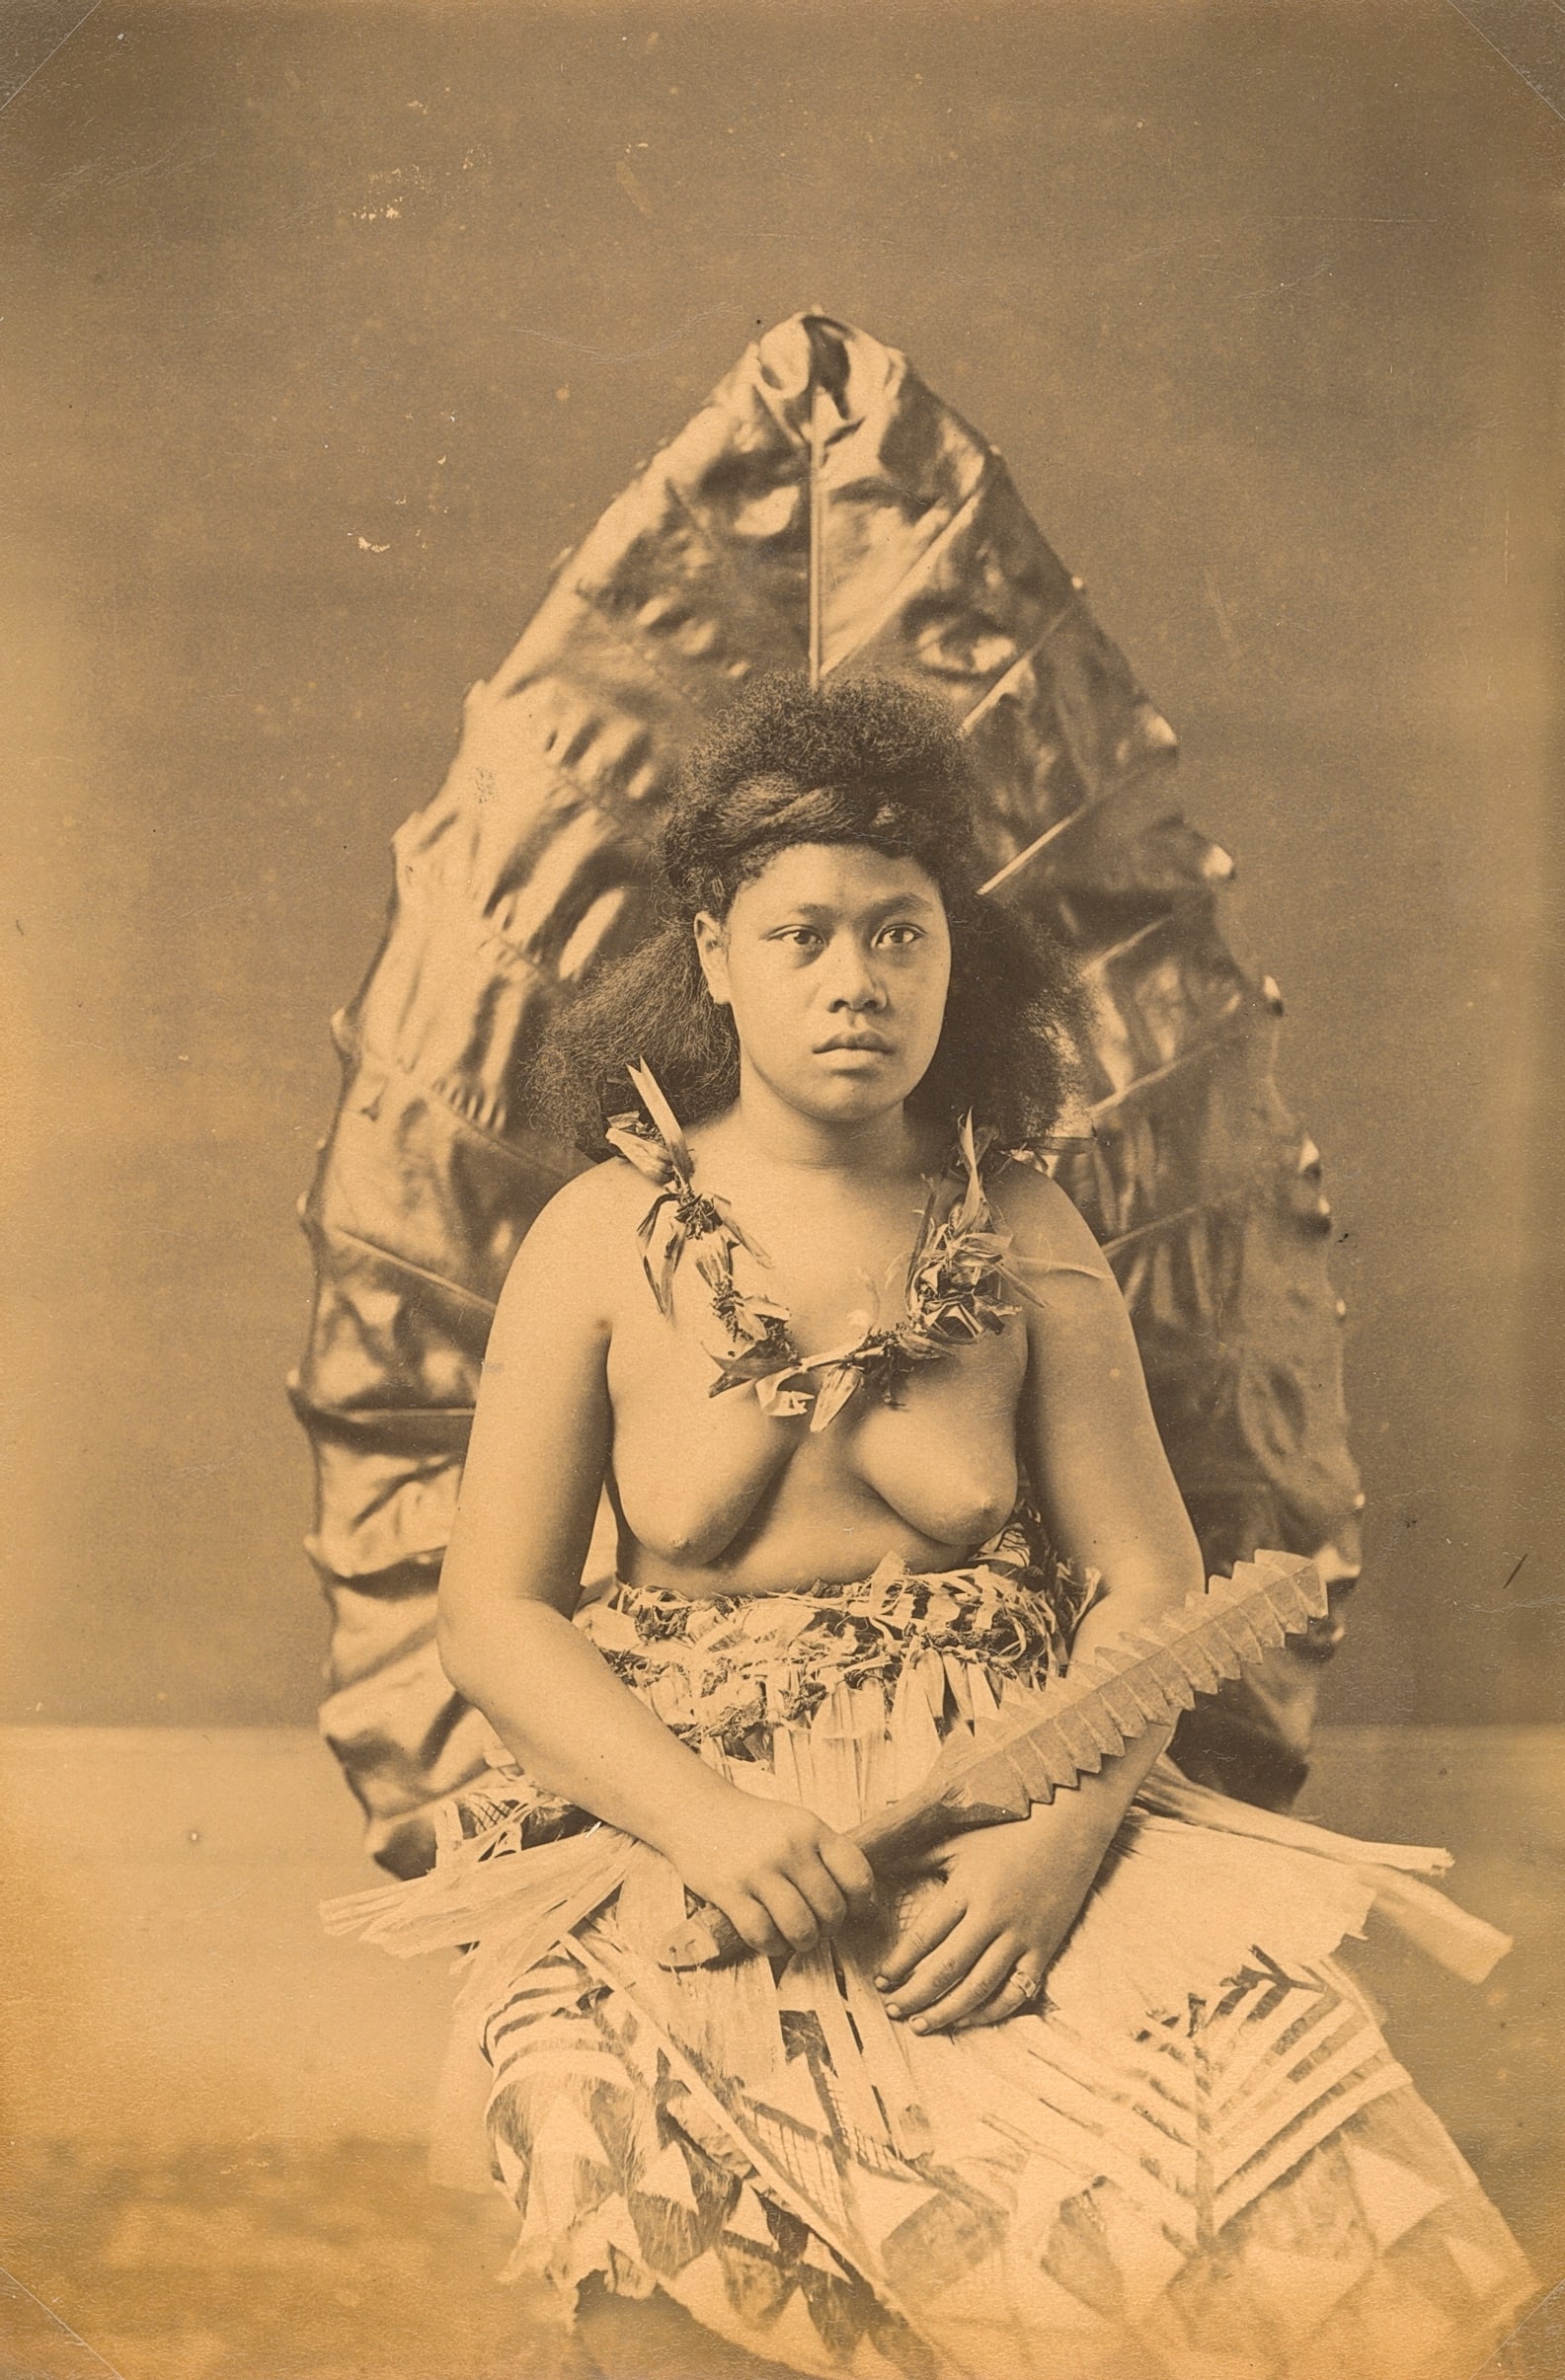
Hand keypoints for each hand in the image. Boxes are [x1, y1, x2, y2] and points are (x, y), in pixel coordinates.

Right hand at [663, 1788, 875, 1957]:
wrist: (697, 1811)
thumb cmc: (755, 1826)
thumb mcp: (797, 1824)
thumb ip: (826, 1857)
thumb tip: (864, 1907)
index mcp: (811, 1828)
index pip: (857, 1875)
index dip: (860, 1903)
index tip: (850, 1909)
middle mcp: (788, 1847)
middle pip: (830, 1909)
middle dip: (828, 1928)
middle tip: (817, 1926)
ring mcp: (757, 1869)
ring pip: (800, 1928)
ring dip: (803, 1942)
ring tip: (797, 1937)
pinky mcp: (728, 1891)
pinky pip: (762, 1934)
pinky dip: (772, 1946)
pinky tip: (771, 1939)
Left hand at [874, 1800, 1108, 2033]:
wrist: (1069, 1828)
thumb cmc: (1008, 1831)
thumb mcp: (960, 1840)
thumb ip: (917, 1856)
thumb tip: (875, 1862)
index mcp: (967, 1888)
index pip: (925, 1935)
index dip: (900, 1962)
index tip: (881, 1979)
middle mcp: (993, 1916)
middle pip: (947, 1968)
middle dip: (915, 1995)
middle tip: (892, 2009)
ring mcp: (1021, 1936)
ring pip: (979, 1988)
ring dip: (946, 2011)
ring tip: (920, 2024)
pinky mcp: (1044, 1949)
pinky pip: (1015, 1992)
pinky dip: (990, 2012)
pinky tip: (966, 2019)